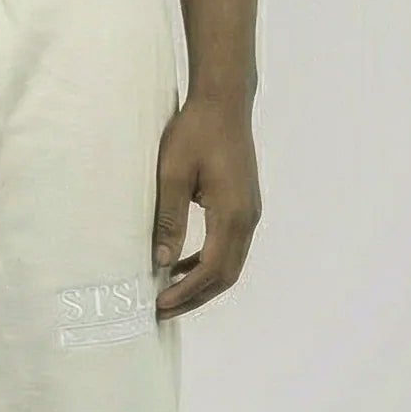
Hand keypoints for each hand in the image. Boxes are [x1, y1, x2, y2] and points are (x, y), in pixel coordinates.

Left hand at [152, 90, 260, 315]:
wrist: (224, 102)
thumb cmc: (195, 132)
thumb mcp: (173, 174)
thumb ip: (169, 219)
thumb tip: (162, 261)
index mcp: (232, 214)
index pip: (211, 269)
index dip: (186, 291)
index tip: (160, 303)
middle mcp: (247, 218)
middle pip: (226, 274)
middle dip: (195, 296)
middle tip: (162, 309)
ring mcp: (249, 212)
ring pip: (230, 262)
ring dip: (202, 281)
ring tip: (170, 291)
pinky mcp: (244, 204)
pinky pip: (230, 245)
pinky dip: (208, 261)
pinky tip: (183, 262)